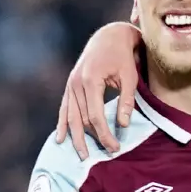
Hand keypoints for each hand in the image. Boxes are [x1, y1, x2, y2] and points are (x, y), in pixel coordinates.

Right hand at [56, 22, 142, 159]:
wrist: (109, 36)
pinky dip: (63, 123)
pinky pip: (65, 108)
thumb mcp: (130, 77)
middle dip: (94, 139)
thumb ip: (126, 101)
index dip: (105, 134)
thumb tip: (122, 125)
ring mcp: (70, 84)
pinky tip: (60, 138)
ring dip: (76, 137)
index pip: (96, 116)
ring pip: (71, 116)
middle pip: (83, 119)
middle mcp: (76, 83)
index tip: (115, 148)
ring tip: (82, 155)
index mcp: (90, 80)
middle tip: (106, 154)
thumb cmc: (123, 56)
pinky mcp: (70, 85)